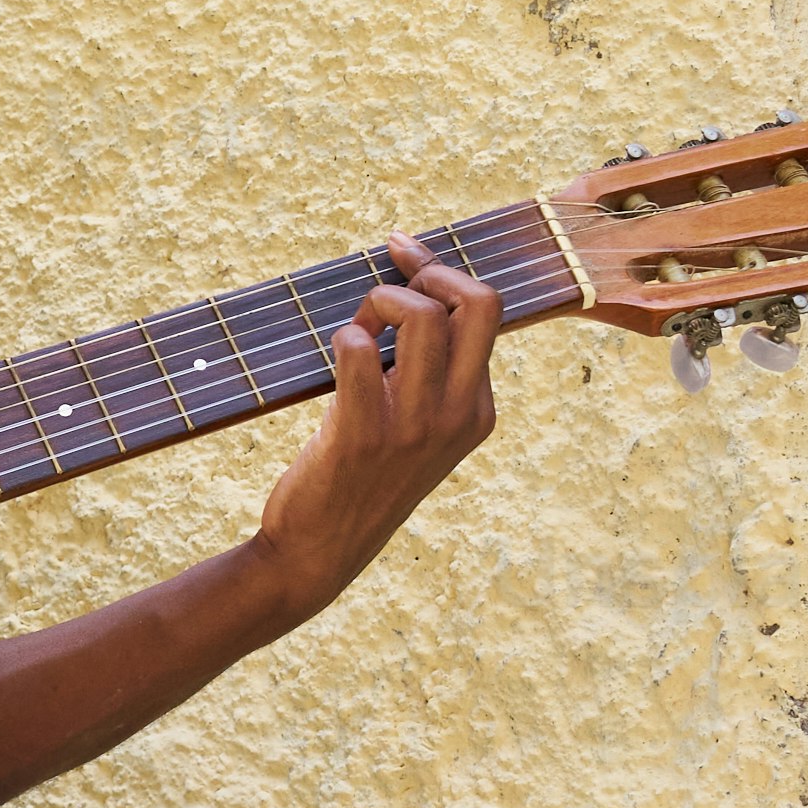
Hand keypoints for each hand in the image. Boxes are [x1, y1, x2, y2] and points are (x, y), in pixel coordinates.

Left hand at [252, 240, 499, 616]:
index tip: (403, 256)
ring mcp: (415, 427)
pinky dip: (343, 336)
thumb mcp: (416, 427)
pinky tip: (336, 353)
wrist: (320, 551)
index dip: (441, 272)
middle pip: (479, 302)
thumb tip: (404, 287)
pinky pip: (359, 349)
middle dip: (430, 271)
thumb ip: (426, 370)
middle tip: (389, 282)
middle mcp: (458, 415)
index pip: (487, 312)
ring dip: (379, 301)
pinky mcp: (363, 434)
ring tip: (357, 329)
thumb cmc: (361, 475)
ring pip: (422, 316)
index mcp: (477, 409)